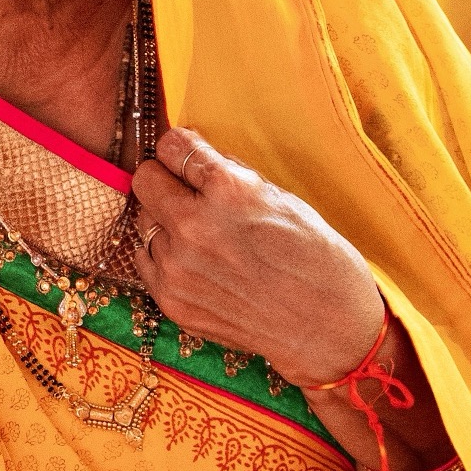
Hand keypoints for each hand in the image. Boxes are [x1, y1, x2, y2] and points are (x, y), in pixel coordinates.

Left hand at [123, 126, 382, 389]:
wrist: (327, 325)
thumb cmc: (316, 258)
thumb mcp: (282, 198)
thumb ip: (232, 176)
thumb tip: (199, 160)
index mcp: (228, 190)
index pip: (172, 145)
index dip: (183, 149)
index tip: (189, 157)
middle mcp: (194, 226)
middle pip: (145, 180)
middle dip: (166, 180)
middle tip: (188, 192)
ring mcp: (177, 268)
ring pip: (143, 222)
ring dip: (165, 222)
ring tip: (200, 235)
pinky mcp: (171, 300)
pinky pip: (146, 260)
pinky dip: (164, 255)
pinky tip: (196, 261)